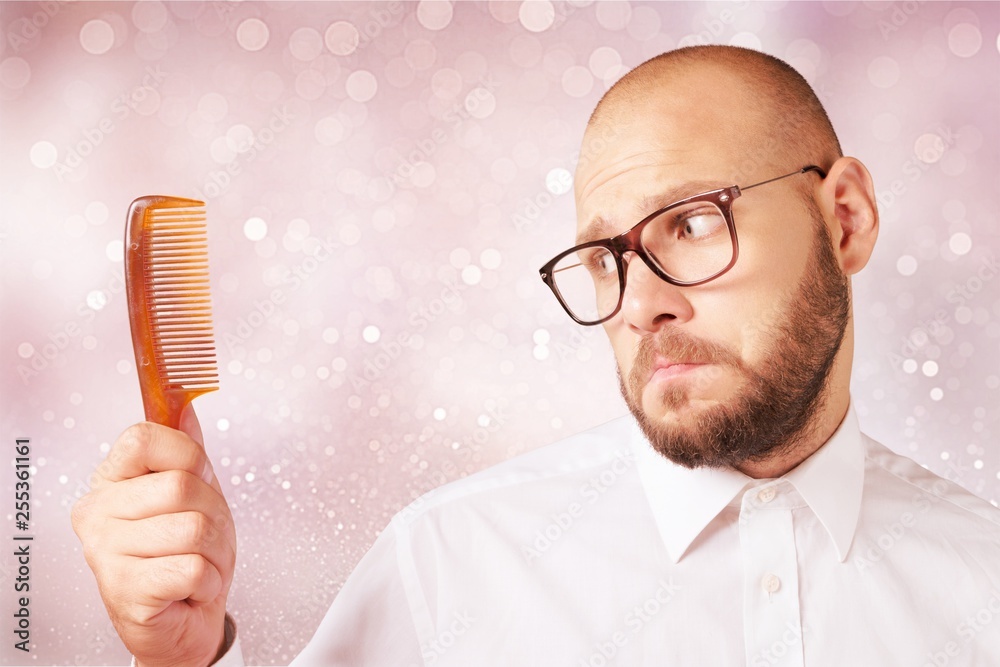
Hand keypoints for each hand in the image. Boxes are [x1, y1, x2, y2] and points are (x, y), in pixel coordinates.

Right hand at [72, 406, 235, 666]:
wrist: (183, 618)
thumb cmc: (185, 554)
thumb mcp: (194, 493)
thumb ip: (186, 450)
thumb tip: (183, 406)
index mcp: (111, 482)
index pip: (144, 437)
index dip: (186, 455)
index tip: (195, 476)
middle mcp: (98, 514)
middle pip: (180, 485)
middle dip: (212, 513)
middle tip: (201, 536)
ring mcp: (105, 553)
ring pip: (193, 528)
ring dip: (213, 551)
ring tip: (195, 563)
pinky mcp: (124, 591)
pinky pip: (192, 567)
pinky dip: (206, 580)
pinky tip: (189, 587)